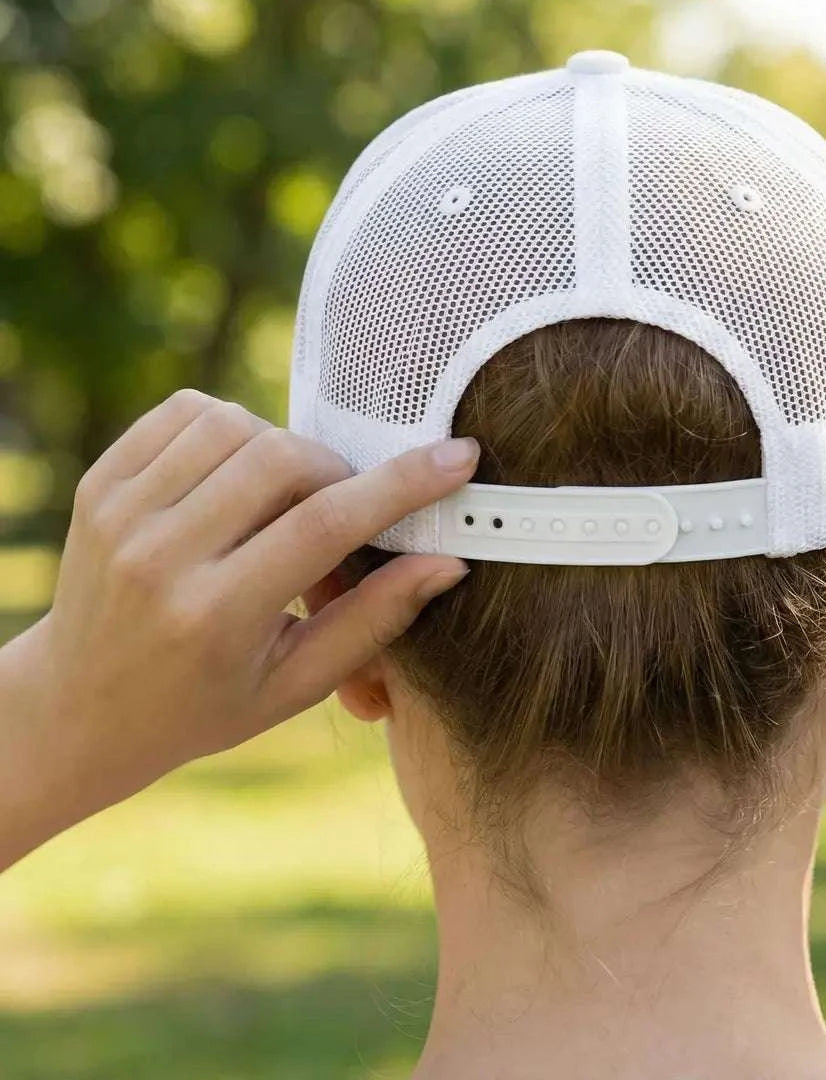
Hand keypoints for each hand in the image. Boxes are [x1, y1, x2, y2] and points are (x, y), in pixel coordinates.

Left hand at [6, 389, 476, 858]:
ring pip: (236, 422)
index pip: (326, 524)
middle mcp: (160, 557)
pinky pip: (187, 411)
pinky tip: (239, 474)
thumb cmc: (201, 706)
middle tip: (343, 508)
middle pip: (283, 460)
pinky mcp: (100, 483)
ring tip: (285, 500)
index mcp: (215, 617)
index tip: (457, 458)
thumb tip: (448, 563)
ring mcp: (121, 514)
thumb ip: (373, 621)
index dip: (402, 485)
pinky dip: (232, 425)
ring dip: (283, 448)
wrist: (75, 708)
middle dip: (338, 469)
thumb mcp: (295, 684)